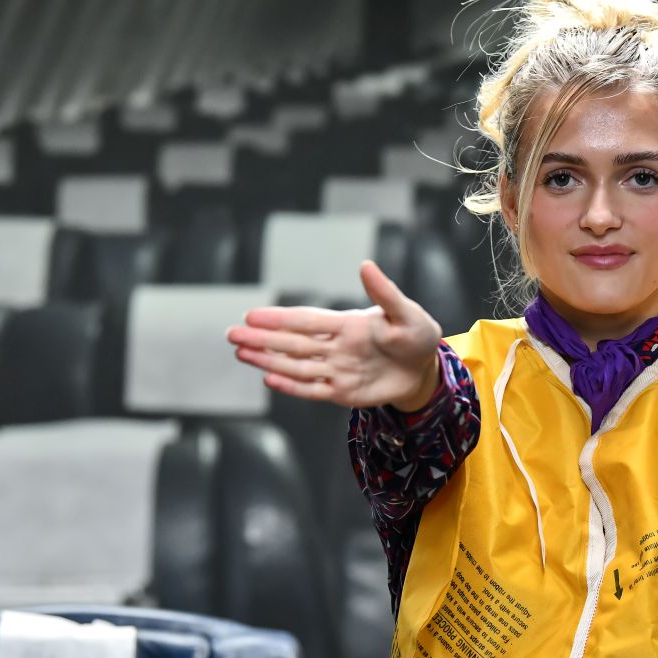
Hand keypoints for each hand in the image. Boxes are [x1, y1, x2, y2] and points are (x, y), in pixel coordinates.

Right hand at [226, 260, 442, 410]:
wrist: (426, 369)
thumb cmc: (417, 335)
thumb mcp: (407, 313)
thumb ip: (385, 294)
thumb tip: (365, 265)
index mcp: (347, 324)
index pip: (307, 320)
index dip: (280, 318)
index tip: (252, 315)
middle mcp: (335, 346)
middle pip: (293, 343)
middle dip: (262, 339)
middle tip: (231, 334)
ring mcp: (337, 369)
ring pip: (296, 365)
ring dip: (269, 360)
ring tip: (241, 352)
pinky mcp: (343, 392)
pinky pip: (313, 389)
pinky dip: (292, 386)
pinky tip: (269, 378)